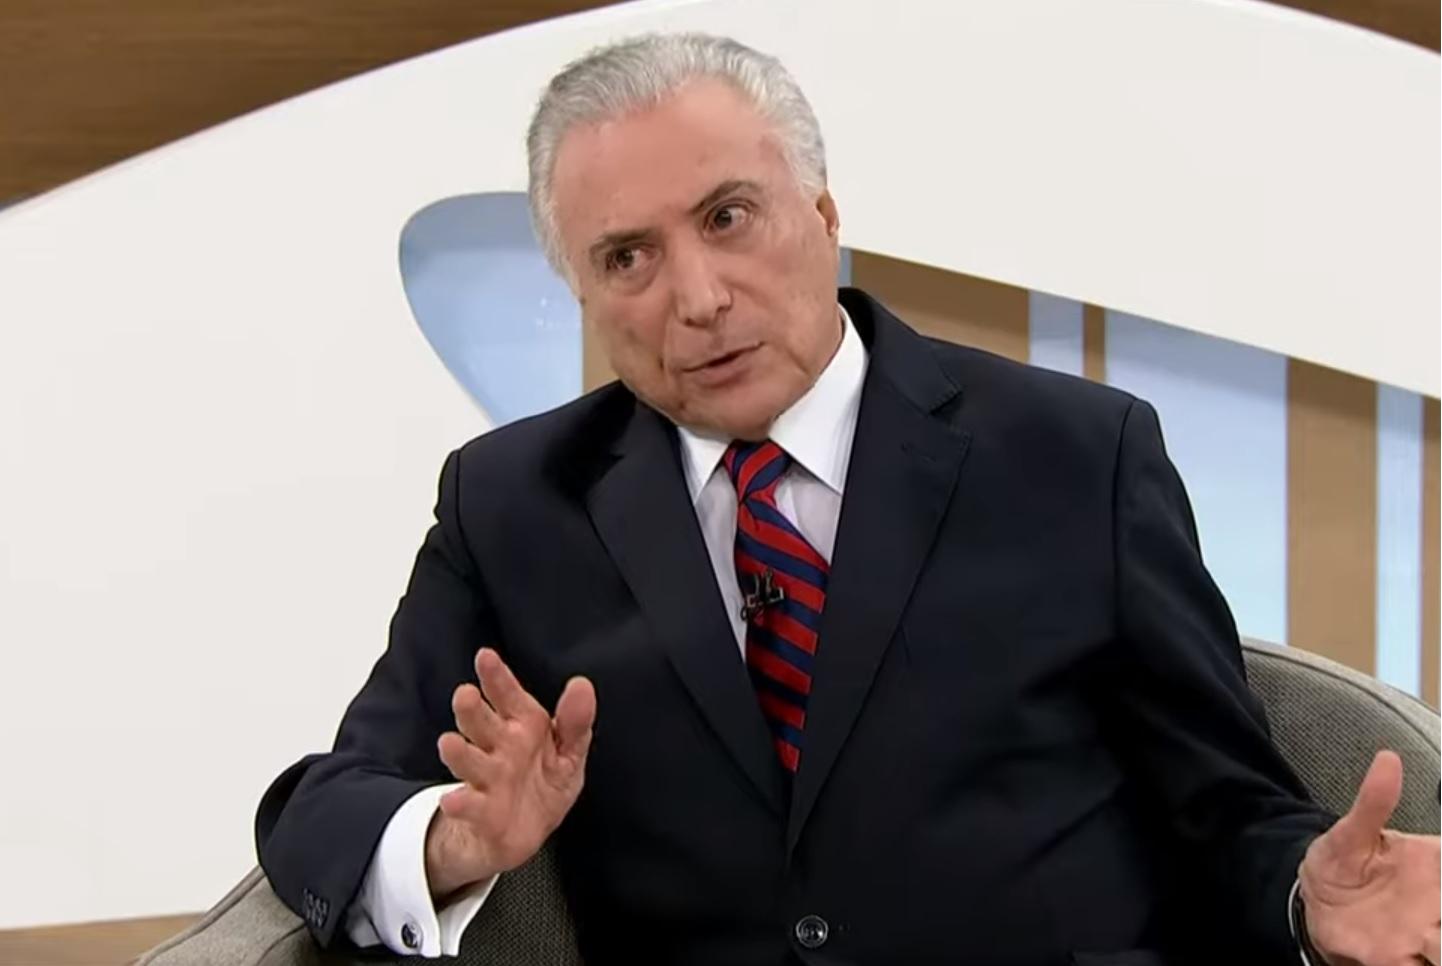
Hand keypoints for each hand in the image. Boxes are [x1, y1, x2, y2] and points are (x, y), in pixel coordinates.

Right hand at [425, 648, 595, 897]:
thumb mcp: (569, 753)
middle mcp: (499, 748)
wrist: (522, 834)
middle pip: (481, 724)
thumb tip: (582, 685)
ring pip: (469, 761)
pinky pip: (470, 806)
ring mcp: (487, 779)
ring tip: (449, 742)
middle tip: (465, 695)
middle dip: (472, 710)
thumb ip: (575, 722)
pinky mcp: (481, 812)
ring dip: (459, 753)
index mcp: (522, 726)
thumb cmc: (543, 783)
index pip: (508, 696)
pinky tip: (453, 800)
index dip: (497, 677)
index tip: (485, 656)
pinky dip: (461, 804)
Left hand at [1299, 750, 1440, 965]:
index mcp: (1437, 867)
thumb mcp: (1349, 833)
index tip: (1438, 883)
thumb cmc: (1339, 863)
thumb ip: (1372, 802)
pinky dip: (1424, 963)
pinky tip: (1414, 954)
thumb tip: (1388, 760)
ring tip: (1428, 937)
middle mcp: (1437, 906)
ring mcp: (1424, 937)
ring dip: (1440, 945)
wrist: (1311, 903)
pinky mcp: (1399, 961)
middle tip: (1434, 922)